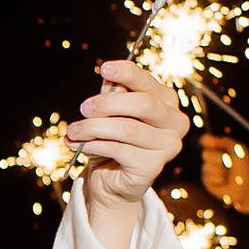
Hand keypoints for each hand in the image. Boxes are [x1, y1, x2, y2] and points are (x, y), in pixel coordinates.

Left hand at [77, 59, 186, 208]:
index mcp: (167, 102)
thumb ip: (112, 94)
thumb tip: (108, 77)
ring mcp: (168, 146)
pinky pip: (119, 149)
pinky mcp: (154, 166)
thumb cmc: (113, 139)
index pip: (147, 82)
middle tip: (84, 108)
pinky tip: (79, 145)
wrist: (111, 179)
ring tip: (73, 130)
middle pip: (143, 104)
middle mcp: (175, 122)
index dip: (127, 73)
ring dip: (94, 127)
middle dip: (108, 103)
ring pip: (128, 128)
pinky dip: (94, 145)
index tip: (104, 69)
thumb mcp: (110, 112)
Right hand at [198, 132, 248, 218]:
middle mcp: (212, 158)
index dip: (207, 141)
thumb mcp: (239, 149)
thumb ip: (225, 141)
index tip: (212, 143)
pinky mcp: (207, 181)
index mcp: (219, 148)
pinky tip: (224, 182)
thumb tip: (206, 137)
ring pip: (206, 166)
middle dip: (219, 158)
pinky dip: (219, 179)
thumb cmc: (246, 168)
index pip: (205, 140)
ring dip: (221, 171)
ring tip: (229, 175)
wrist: (248, 187)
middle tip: (230, 163)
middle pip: (205, 154)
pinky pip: (207, 177)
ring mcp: (208, 170)